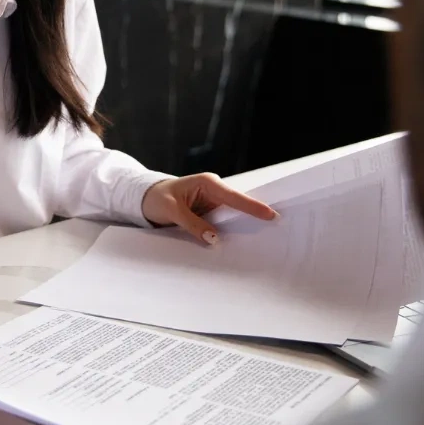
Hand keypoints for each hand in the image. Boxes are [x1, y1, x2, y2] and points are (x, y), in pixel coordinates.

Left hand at [142, 173, 278, 244]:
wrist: (146, 199)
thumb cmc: (157, 199)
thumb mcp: (171, 211)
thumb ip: (192, 224)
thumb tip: (214, 238)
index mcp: (207, 183)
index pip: (233, 197)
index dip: (252, 207)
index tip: (270, 215)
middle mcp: (214, 190)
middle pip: (239, 205)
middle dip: (255, 215)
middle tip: (278, 226)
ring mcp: (214, 202)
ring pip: (233, 216)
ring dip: (243, 226)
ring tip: (264, 237)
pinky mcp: (211, 213)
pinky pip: (224, 222)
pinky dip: (231, 231)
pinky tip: (241, 241)